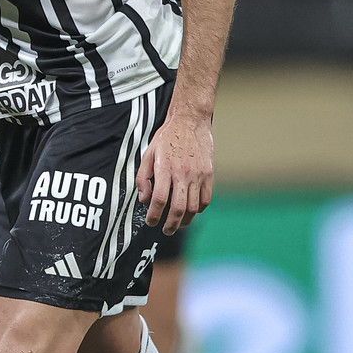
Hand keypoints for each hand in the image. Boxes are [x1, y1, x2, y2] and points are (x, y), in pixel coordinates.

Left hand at [136, 112, 212, 232]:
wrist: (190, 121)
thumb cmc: (167, 137)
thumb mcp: (148, 153)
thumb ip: (143, 177)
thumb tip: (143, 199)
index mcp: (165, 168)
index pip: (160, 199)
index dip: (154, 215)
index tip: (151, 221)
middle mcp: (182, 173)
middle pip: (178, 208)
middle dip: (171, 224)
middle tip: (165, 230)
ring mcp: (198, 175)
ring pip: (193, 207)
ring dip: (185, 220)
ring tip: (178, 224)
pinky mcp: (209, 174)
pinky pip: (206, 199)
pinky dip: (199, 209)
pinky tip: (191, 211)